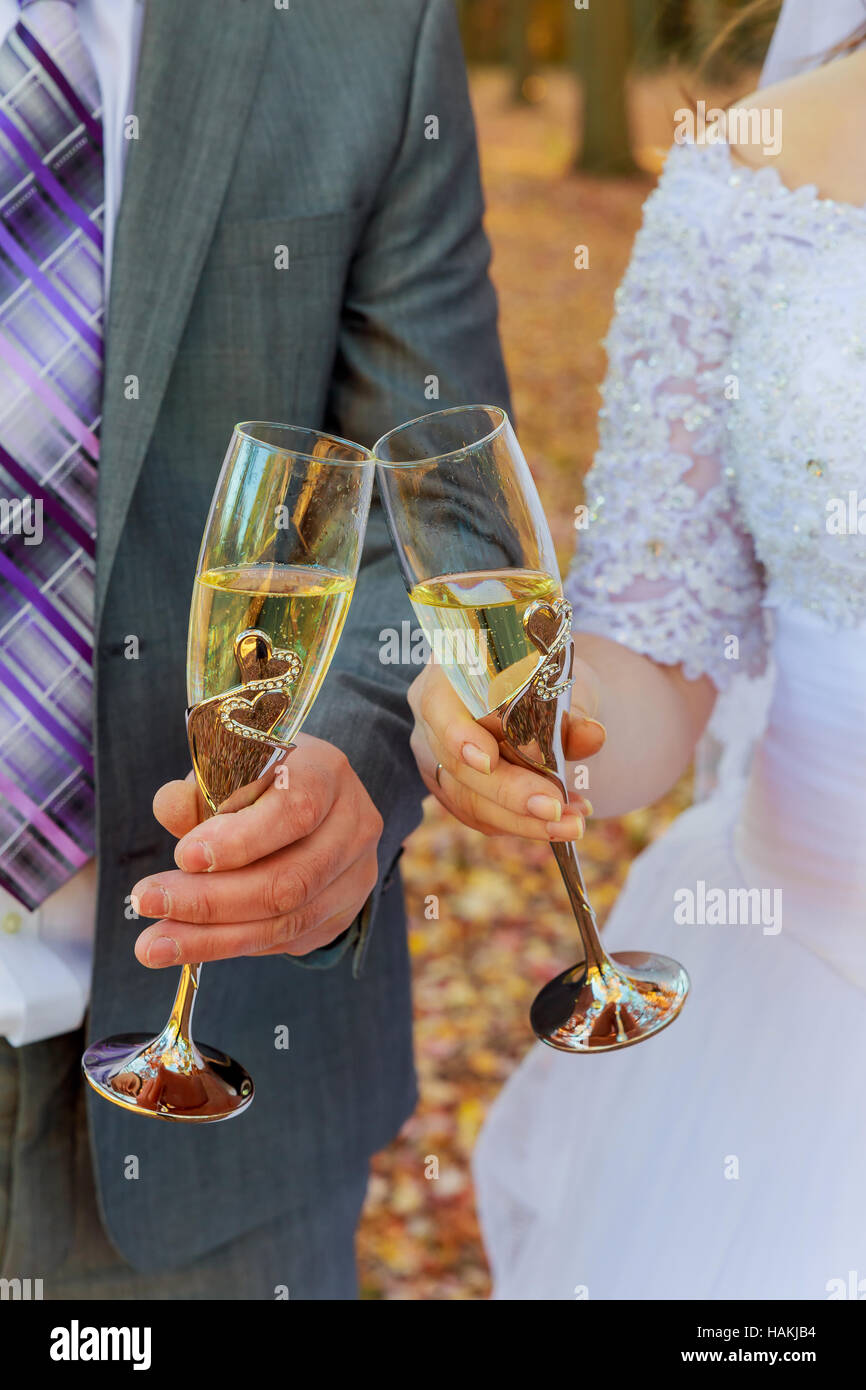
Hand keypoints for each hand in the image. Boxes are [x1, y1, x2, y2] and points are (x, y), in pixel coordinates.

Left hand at [130, 734, 382, 965]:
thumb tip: (170, 807)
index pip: (295, 809)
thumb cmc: (260, 783)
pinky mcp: (343, 913)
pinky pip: (285, 940)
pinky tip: (188, 944)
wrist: (309, 805)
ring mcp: (354, 875)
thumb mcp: (228, 771)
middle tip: (148, 903)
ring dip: (212, 937)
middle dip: (211, 899)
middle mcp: (353, 826)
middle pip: (290, 878)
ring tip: (154, 944)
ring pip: (286, 920)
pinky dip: (232, 946)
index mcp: (326, 774)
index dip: (241, 839)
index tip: (184, 856)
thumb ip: (198, 791)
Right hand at [407, 661, 604, 839]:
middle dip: (509, 793)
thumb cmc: (543, 677)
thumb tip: (592, 735)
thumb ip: (571, 710)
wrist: (539, 692)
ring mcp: (436, 754)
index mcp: (449, 671)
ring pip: (468, 799)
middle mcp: (434, 715)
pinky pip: (479, 815)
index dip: (459, 735)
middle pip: (456, 764)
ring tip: (570, 823)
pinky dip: (521, 823)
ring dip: (521, 820)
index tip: (489, 761)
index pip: (438, 704)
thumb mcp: (561, 682)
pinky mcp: (451, 786)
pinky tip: (558, 823)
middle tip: (554, 808)